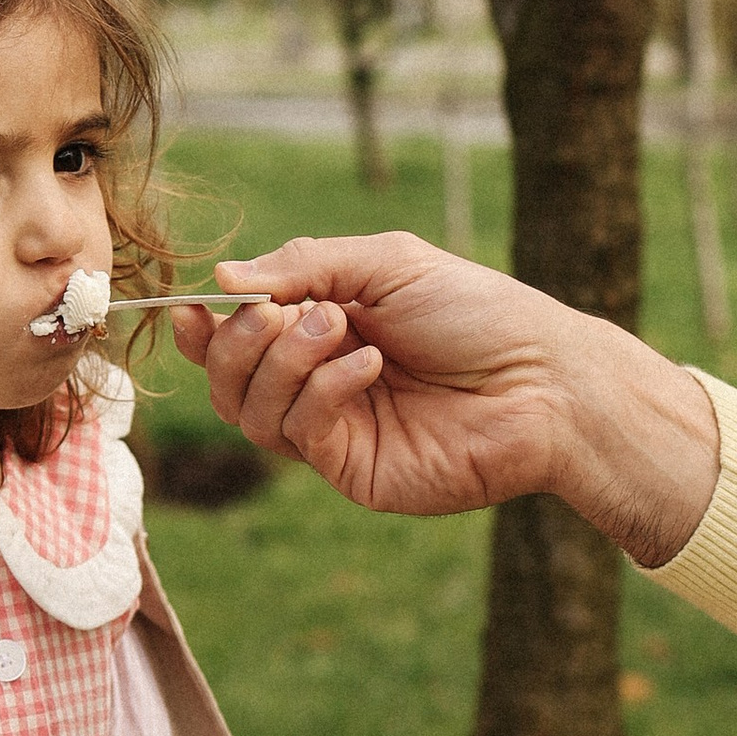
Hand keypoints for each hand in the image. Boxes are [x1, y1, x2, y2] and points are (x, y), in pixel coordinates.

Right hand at [171, 234, 720, 566]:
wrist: (546, 381)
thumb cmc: (480, 313)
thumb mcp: (388, 264)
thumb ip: (304, 266)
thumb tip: (223, 283)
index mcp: (325, 330)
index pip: (238, 339)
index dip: (204, 329)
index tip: (189, 309)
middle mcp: (321, 384)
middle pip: (229, 380)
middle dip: (241, 340)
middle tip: (290, 312)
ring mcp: (336, 432)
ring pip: (250, 411)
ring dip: (282, 360)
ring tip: (340, 329)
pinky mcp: (353, 471)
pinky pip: (299, 434)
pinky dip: (320, 391)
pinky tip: (367, 365)